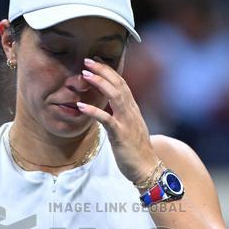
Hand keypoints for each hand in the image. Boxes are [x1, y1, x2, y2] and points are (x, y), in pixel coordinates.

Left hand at [76, 58, 160, 186]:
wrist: (147, 167)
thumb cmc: (136, 150)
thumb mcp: (130, 127)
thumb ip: (122, 114)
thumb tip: (111, 106)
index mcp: (132, 109)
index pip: (122, 83)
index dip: (109, 70)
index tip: (96, 61)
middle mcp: (131, 111)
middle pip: (118, 84)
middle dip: (103, 70)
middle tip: (87, 60)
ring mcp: (126, 122)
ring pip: (115, 96)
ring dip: (100, 83)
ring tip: (85, 74)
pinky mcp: (120, 135)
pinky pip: (106, 120)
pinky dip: (94, 111)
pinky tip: (81, 106)